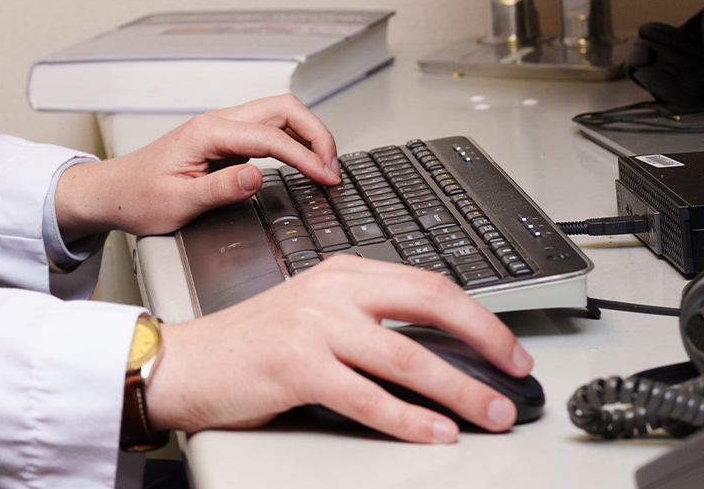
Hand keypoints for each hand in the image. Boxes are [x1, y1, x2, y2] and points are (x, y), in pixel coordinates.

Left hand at [55, 95, 338, 238]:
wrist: (112, 192)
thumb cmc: (138, 198)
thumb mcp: (178, 202)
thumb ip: (221, 189)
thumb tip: (257, 176)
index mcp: (206, 133)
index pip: (270, 137)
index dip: (305, 157)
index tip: (326, 178)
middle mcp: (215, 122)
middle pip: (282, 108)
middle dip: (316, 132)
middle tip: (333, 166)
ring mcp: (220, 128)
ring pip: (276, 114)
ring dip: (306, 134)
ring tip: (325, 165)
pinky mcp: (223, 139)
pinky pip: (267, 129)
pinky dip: (293, 140)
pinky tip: (303, 161)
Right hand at [142, 255, 533, 442]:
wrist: (186, 361)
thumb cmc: (250, 346)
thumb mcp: (314, 315)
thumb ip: (368, 321)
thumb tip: (441, 353)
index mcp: (341, 272)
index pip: (428, 283)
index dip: (479, 316)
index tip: (510, 346)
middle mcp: (331, 290)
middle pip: (430, 304)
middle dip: (486, 339)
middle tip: (517, 371)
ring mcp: (313, 325)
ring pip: (408, 357)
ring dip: (461, 390)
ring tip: (491, 413)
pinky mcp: (296, 366)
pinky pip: (368, 397)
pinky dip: (410, 419)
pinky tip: (436, 432)